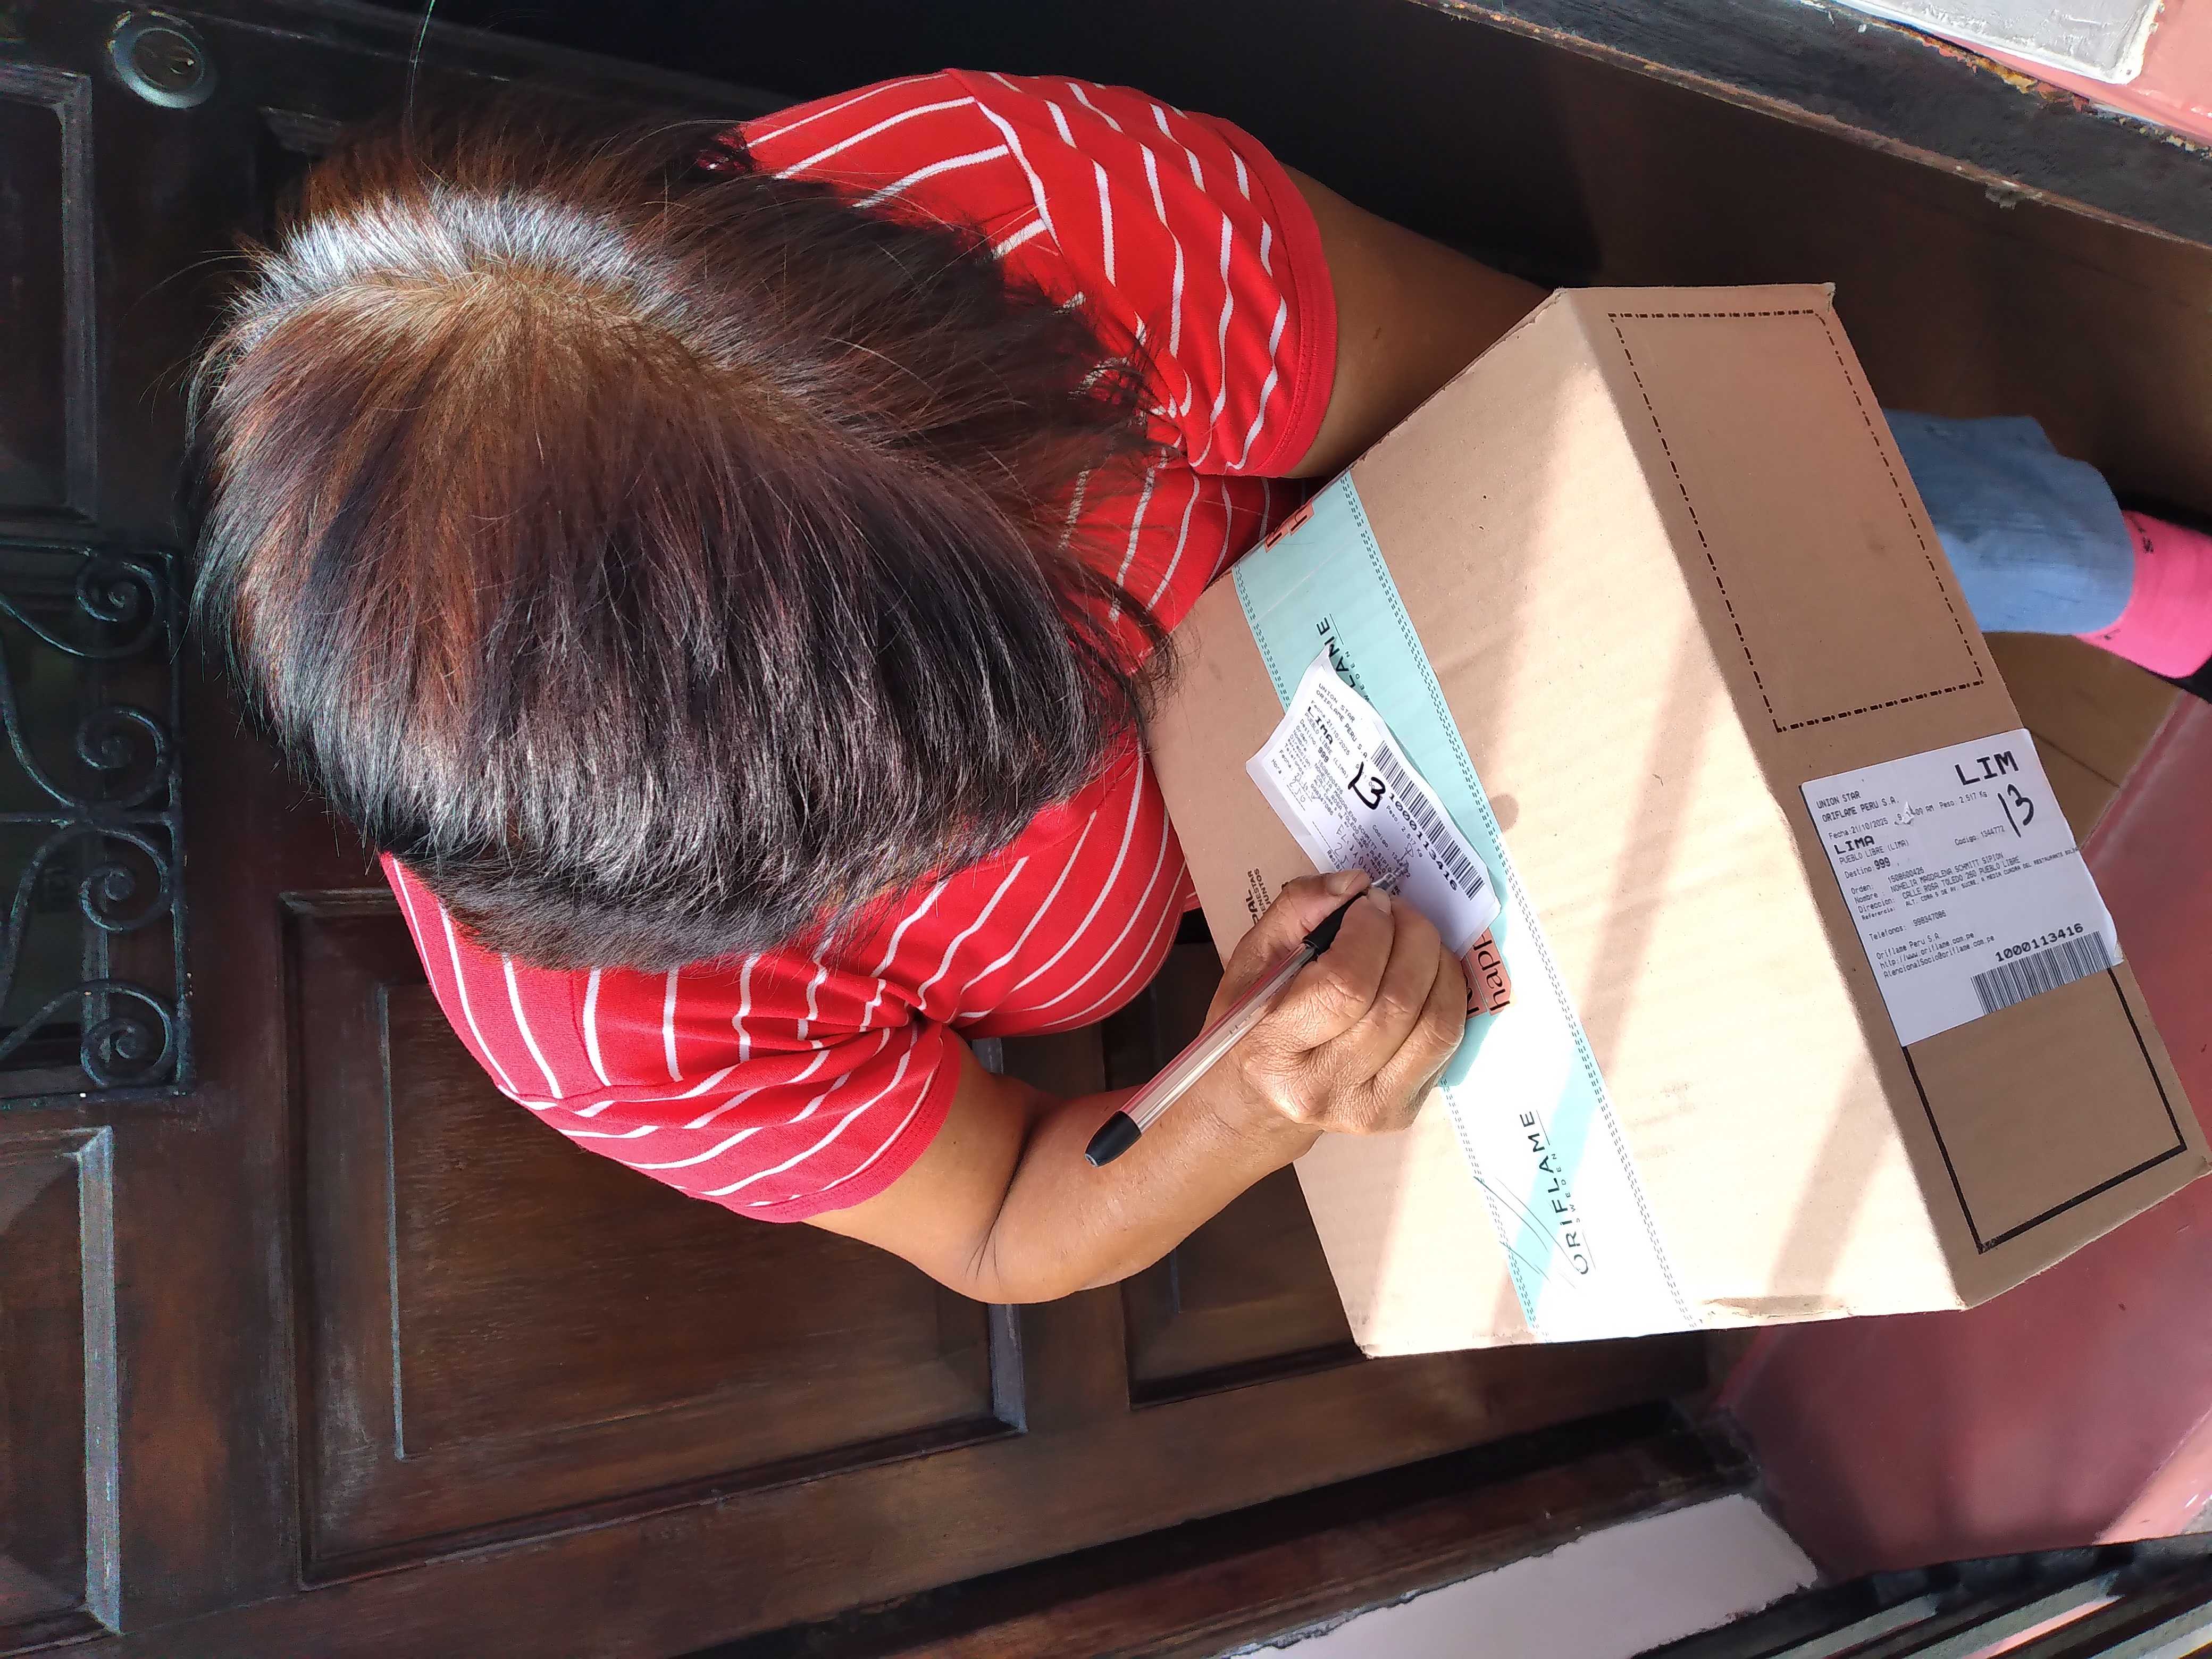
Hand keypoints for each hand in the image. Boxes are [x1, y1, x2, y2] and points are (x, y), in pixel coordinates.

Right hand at [1208, 870, 1469, 1136]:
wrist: (1256, 1103)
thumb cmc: (1251, 1023)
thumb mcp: (1252, 962)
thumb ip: (1295, 912)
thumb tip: (1355, 883)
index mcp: (1273, 1049)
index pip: (1346, 986)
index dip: (1370, 932)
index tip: (1367, 904)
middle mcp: (1322, 1087)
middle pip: (1396, 1002)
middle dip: (1410, 937)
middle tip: (1396, 912)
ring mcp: (1368, 1109)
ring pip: (1435, 1024)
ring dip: (1437, 964)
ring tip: (1415, 939)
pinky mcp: (1400, 1115)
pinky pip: (1446, 1044)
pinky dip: (1447, 997)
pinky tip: (1424, 977)